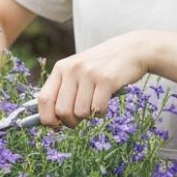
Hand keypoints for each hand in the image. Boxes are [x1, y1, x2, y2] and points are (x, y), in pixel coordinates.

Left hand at [37, 32, 152, 127]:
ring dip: (88, 117)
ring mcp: (89, 73)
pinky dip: (101, 113)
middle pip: (62, 111)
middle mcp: (72, 69)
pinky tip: (105, 103)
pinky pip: (98, 109)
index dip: (47, 118)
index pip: (44, 99)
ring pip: (81, 113)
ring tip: (95, 105)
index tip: (56, 126)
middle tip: (79, 120)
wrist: (132, 49)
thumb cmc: (103, 66)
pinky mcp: (107, 79)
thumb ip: (64, 90)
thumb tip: (51, 121)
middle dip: (71, 122)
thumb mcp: (79, 71)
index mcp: (61, 68)